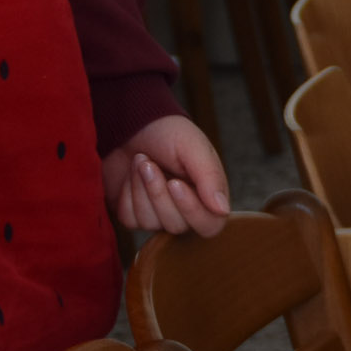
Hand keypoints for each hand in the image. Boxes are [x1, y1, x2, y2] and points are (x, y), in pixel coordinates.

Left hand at [101, 115, 231, 236]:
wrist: (130, 124)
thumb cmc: (168, 134)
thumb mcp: (193, 148)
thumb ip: (210, 178)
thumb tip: (223, 210)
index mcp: (209, 197)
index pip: (209, 226)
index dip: (191, 209)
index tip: (174, 182)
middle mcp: (186, 211)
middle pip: (176, 226)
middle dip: (158, 193)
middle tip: (148, 163)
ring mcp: (158, 216)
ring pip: (150, 223)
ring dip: (140, 190)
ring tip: (140, 163)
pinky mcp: (134, 215)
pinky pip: (130, 219)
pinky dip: (126, 195)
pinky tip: (131, 176)